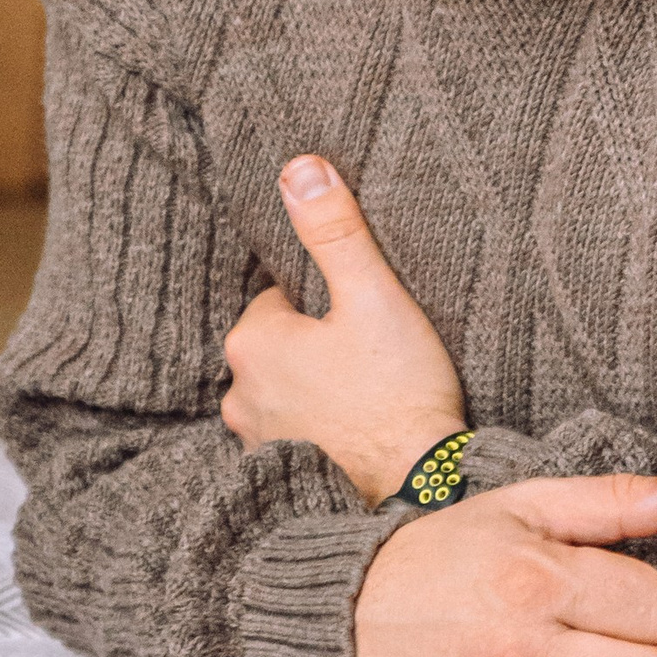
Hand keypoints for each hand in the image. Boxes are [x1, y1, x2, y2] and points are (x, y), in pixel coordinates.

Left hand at [221, 157, 464, 504]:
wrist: (418, 488)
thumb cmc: (398, 391)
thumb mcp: (373, 295)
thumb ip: (334, 230)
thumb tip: (298, 167)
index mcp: (252, 341)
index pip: (280, 294)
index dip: (326, 296)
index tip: (363, 311)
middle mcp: (238, 393)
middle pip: (279, 340)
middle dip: (317, 339)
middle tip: (371, 348)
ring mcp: (255, 439)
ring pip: (284, 385)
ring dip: (315, 382)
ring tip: (367, 387)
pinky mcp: (278, 473)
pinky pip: (293, 427)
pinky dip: (318, 422)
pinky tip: (358, 424)